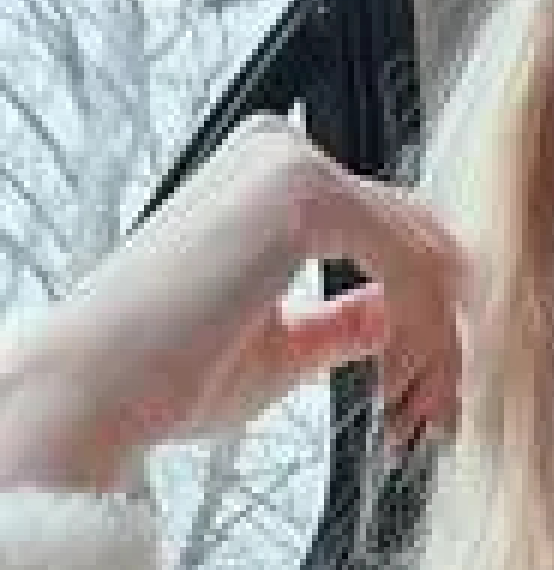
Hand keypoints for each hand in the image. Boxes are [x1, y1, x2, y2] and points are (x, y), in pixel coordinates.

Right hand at [0, 107, 471, 487]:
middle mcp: (285, 155)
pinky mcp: (305, 194)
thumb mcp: (284, 345)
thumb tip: (392, 312)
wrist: (97, 391)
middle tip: (437, 412)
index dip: (427, 312)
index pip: (391, 231)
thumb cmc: (168, 376)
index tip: (432, 388)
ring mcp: (295, 165)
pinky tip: (395, 385)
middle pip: (417, 241)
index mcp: (272, 178)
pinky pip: (408, 265)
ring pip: (422, 257)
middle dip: (440, 335)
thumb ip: (343, 319)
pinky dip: (419, 333)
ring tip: (415, 414)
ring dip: (434, 345)